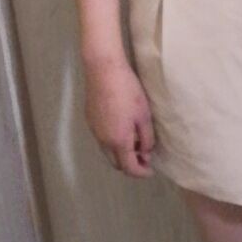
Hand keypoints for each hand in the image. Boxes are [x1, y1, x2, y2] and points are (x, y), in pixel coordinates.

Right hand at [83, 56, 156, 177]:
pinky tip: (121, 126)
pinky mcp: (89, 119)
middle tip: (143, 155)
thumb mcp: (144, 115)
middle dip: (130, 164)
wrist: (103, 69)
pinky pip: (102, 138)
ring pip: (107, 151)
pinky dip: (112, 140)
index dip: (142, 172)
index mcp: (118, 141)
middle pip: (116, 163)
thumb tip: (146, 152)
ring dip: (120, 152)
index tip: (151, 169)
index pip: (129, 168)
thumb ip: (146, 138)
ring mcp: (94, 130)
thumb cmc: (128, 91)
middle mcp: (103, 140)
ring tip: (134, 140)